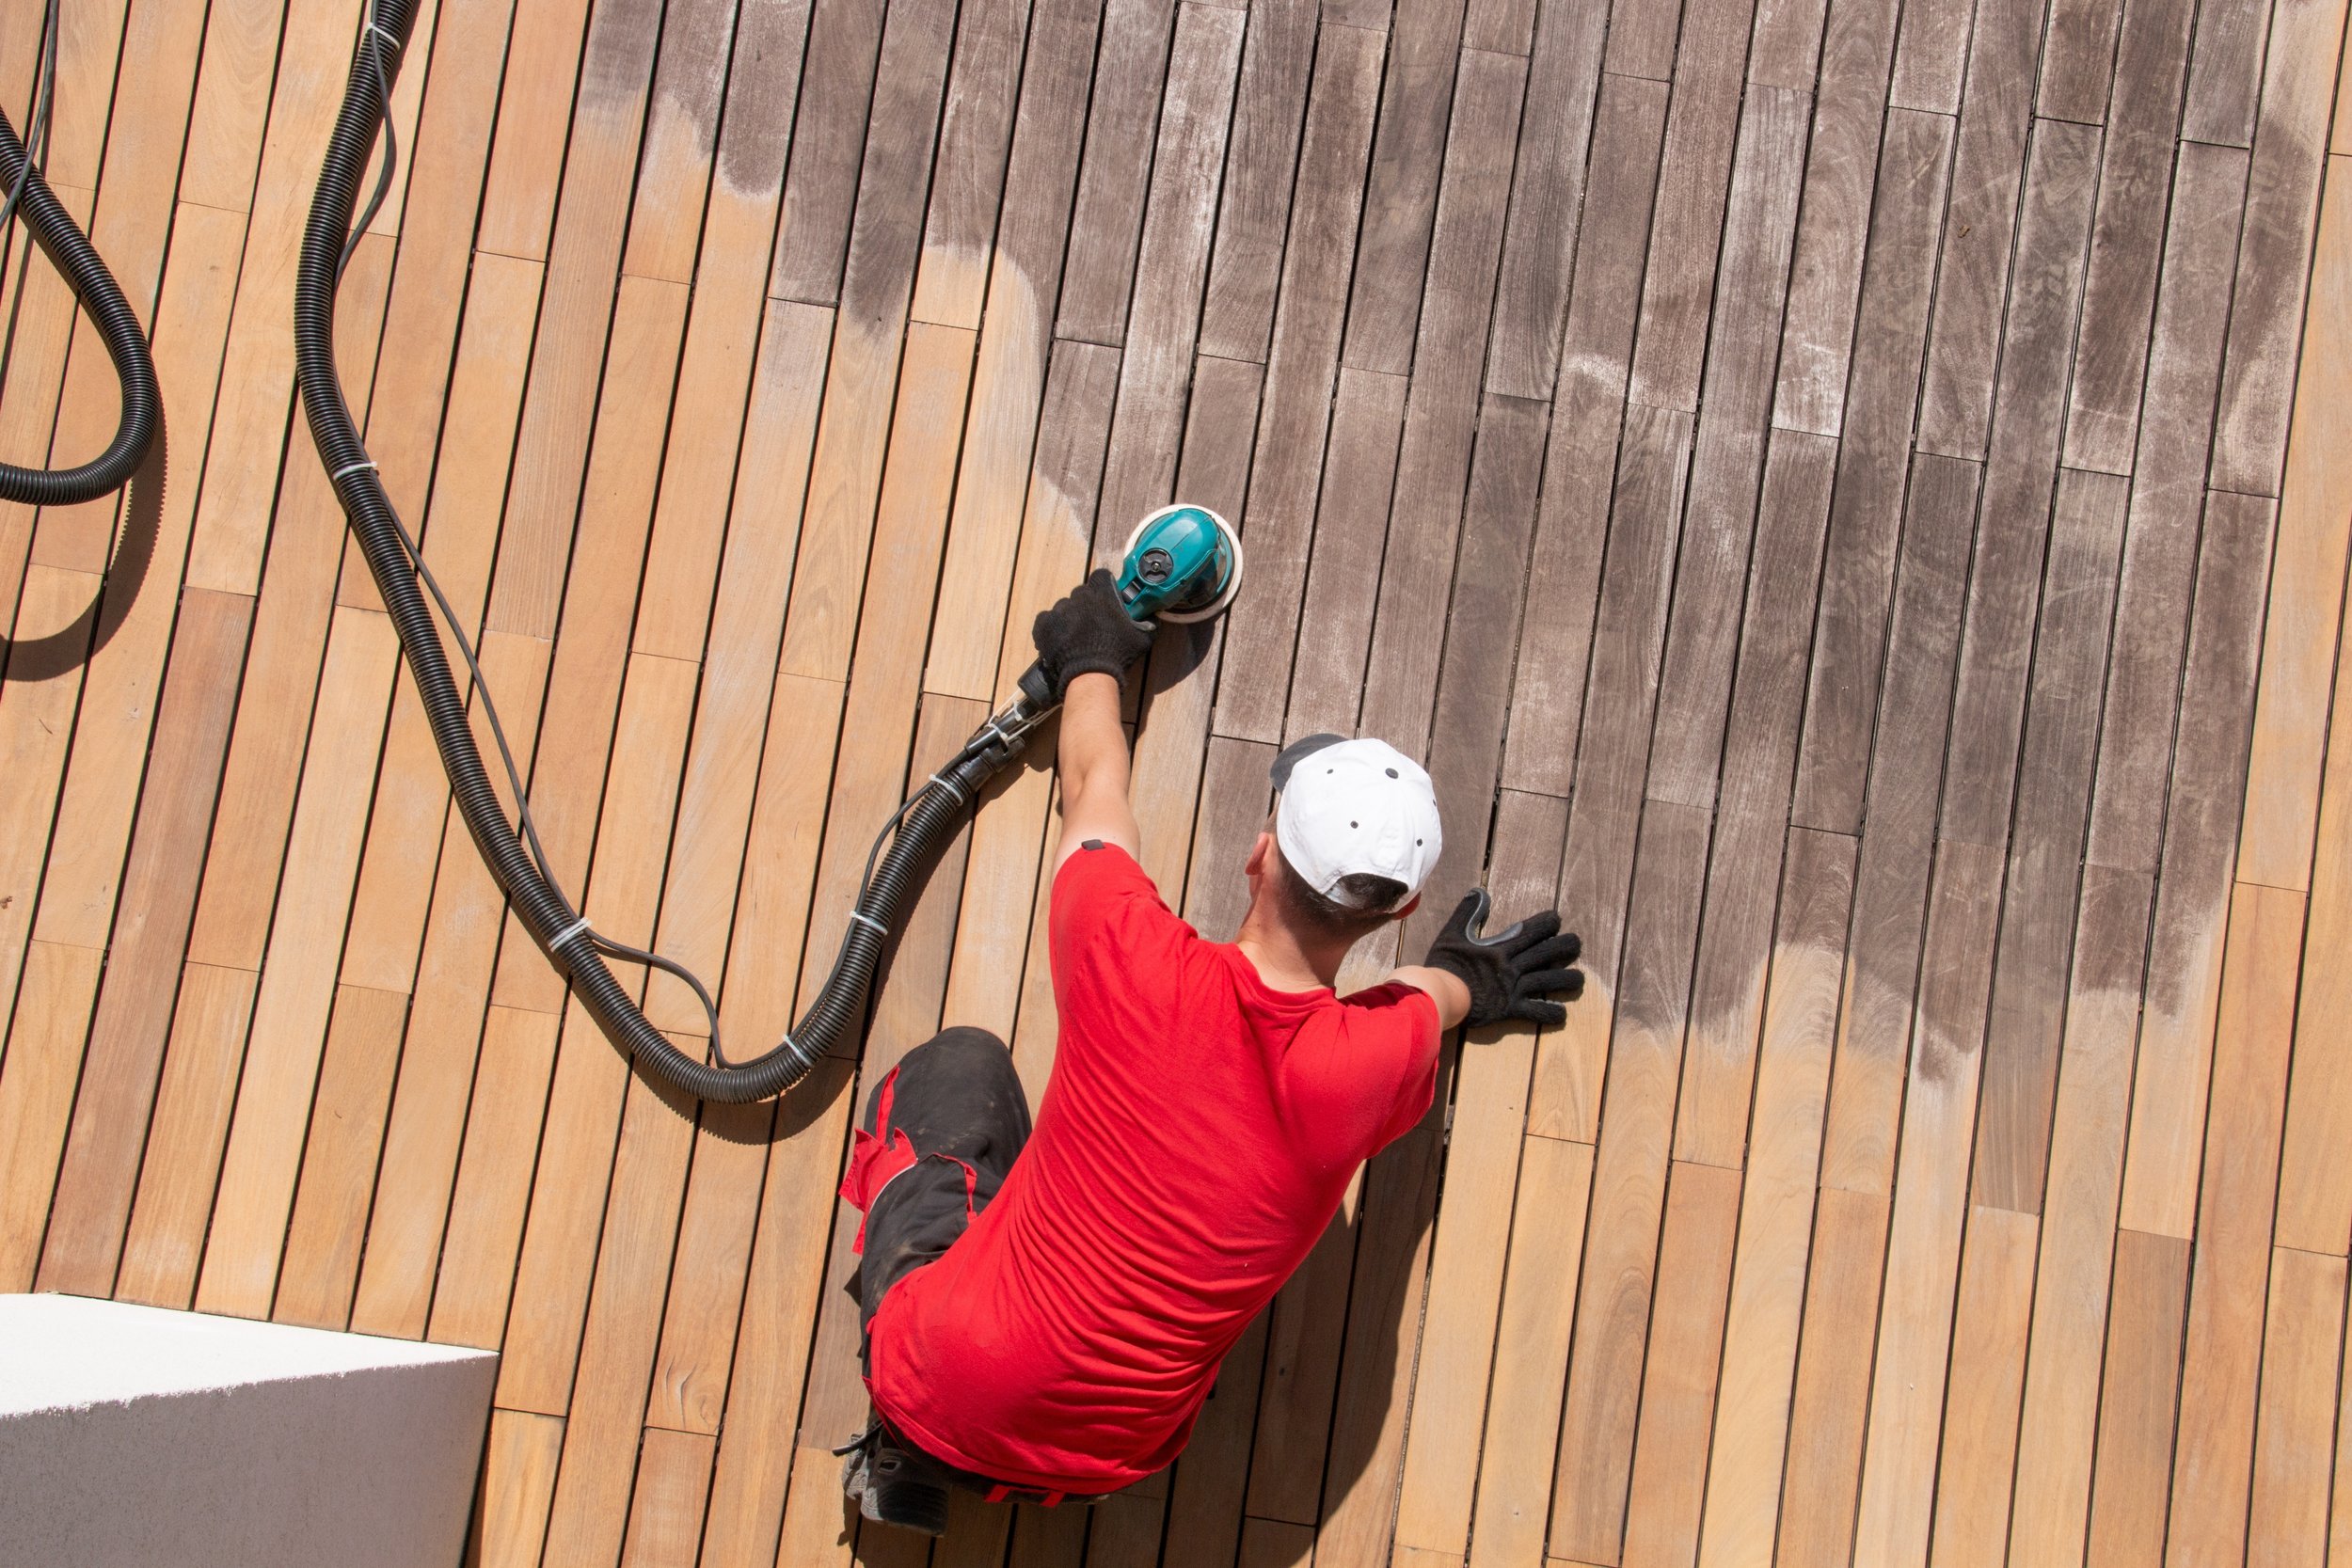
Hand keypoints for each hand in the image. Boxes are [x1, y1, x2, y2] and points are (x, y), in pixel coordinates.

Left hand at [1031, 568, 1152, 700]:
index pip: (1101, 576)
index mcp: (1101, 593)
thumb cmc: (1118, 653)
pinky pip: (1046, 620)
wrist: (1090, 675)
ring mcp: (1058, 610)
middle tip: (1092, 624)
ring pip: (1063, 608)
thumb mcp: (1141, 638)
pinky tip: (1059, 640)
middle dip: (1086, 605)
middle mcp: (1078, 596)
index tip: (1106, 600)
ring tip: (1075, 637)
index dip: (1103, 586)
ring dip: (1069, 618)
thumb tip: (1154, 619)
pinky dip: (1051, 628)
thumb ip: (1147, 624)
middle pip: (1081, 593)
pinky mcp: (1043, 624)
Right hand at [1421, 890, 1582, 1028]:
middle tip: (1577, 943)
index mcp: (1501, 948)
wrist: (1439, 995)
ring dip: (1567, 980)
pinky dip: (1550, 1013)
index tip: (1556, 920)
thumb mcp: (1452, 933)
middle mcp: (1512, 967)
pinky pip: (1536, 1012)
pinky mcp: (1510, 1009)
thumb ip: (1467, 912)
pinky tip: (1562, 1014)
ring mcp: (1513, 989)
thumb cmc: (1444, 965)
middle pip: (1546, 953)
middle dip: (1565, 947)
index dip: (1547, 924)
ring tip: (1579, 979)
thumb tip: (1480, 891)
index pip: (1531, 931)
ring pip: (1548, 982)